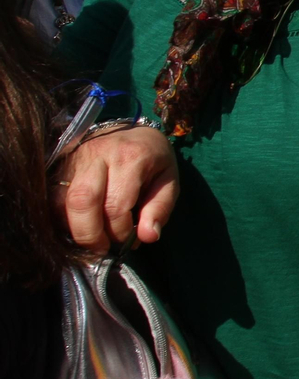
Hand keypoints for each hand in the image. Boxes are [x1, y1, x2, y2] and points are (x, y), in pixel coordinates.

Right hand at [53, 125, 178, 254]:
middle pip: (82, 202)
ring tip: (91, 239)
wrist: (130, 129)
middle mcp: (98, 155)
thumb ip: (160, 208)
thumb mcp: (168, 180)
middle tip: (102, 249)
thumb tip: (148, 237)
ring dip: (73, 228)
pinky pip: (51, 198)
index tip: (128, 241)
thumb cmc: (153, 158)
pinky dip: (61, 218)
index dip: (119, 232)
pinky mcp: (58, 165)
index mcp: (131, 157)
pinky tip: (78, 226)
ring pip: (59, 201)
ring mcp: (73, 159)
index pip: (115, 205)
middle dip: (89, 234)